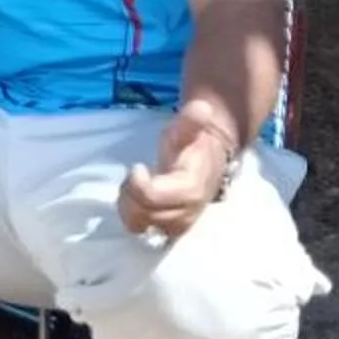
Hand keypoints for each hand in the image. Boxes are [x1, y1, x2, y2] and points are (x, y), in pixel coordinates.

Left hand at [119, 110, 236, 240]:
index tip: (137, 166)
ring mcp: (178, 226)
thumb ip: (190, 121)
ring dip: (130, 204)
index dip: (137, 184)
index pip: (151, 197)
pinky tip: (137, 199)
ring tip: (137, 185)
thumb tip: (201, 107)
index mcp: (189, 189)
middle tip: (137, 174)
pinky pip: (142, 231)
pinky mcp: (170, 231)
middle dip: (131, 192)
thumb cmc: (193, 144)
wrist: (209, 162)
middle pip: (141, 213)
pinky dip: (134, 216)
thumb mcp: (188, 129)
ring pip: (138, 224)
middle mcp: (185, 213)